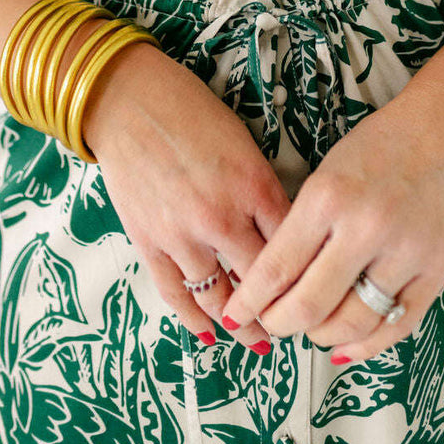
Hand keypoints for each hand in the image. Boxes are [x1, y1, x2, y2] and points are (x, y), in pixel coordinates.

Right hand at [83, 40, 293, 354]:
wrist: (128, 101)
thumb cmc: (189, 110)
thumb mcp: (243, 142)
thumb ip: (261, 189)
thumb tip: (281, 231)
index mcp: (253, 185)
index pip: (292, 246)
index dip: (307, 273)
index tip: (315, 289)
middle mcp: (221, 217)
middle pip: (261, 281)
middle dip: (280, 309)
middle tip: (293, 324)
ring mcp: (182, 234)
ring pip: (220, 298)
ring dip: (241, 325)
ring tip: (259, 342)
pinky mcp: (149, 242)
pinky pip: (175, 293)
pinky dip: (193, 319)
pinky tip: (209, 335)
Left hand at [216, 84, 443, 363]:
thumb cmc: (379, 147)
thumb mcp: (325, 175)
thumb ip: (302, 227)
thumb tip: (274, 284)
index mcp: (328, 197)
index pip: (277, 268)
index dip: (250, 301)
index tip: (236, 314)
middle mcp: (366, 228)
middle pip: (309, 306)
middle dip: (279, 324)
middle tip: (271, 323)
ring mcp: (405, 253)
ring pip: (351, 324)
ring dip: (320, 337)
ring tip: (309, 330)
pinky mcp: (436, 271)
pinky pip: (396, 327)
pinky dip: (366, 345)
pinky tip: (345, 345)